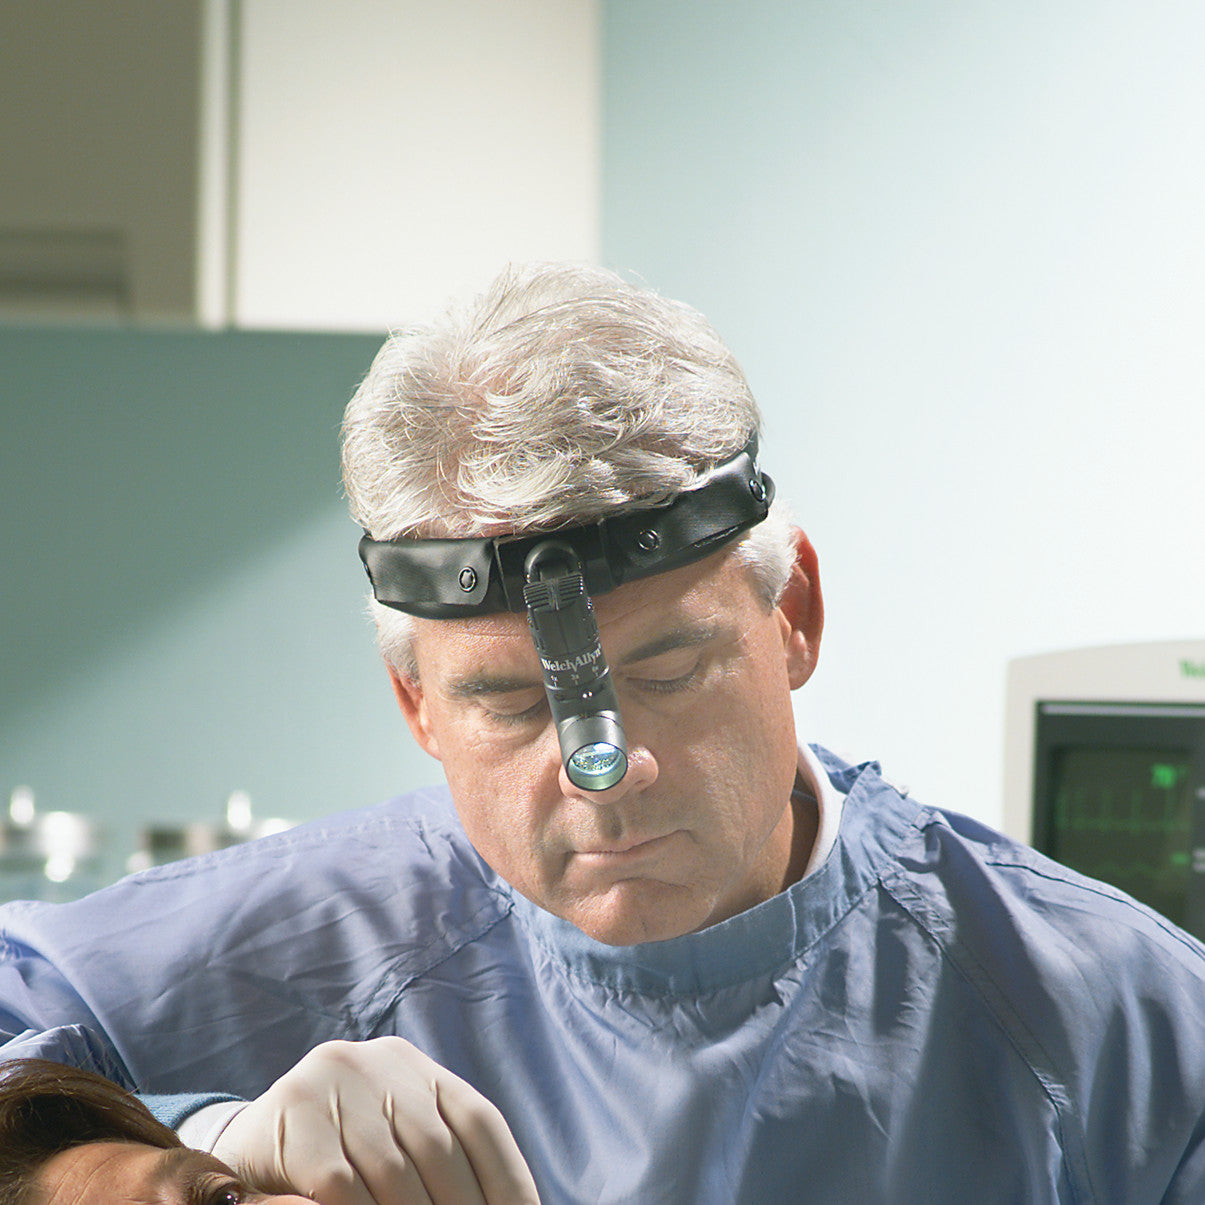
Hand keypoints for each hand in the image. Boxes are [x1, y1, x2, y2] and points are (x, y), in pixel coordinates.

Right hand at [211, 1037, 540, 1204]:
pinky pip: (342, 1185)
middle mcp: (379, 1060)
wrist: (245, 1155)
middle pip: (441, 1149)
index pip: (479, 1122)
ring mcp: (333, 1081)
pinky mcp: (295, 1113)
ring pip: (394, 1172)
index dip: (508, 1179)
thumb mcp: (392, 1147)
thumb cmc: (334, 1159)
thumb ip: (438, 1164)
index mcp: (415, 1066)